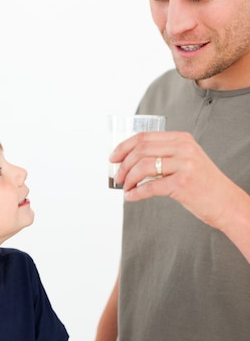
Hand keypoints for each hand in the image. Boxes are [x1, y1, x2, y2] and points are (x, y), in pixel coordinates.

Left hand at [112, 130, 236, 229]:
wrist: (227, 203)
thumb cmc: (203, 185)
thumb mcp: (187, 162)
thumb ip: (165, 157)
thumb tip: (132, 162)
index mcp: (182, 139)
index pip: (144, 137)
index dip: (124, 147)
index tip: (113, 158)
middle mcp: (183, 148)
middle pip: (141, 150)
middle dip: (123, 164)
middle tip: (118, 177)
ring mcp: (184, 165)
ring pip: (143, 167)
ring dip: (128, 179)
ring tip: (125, 188)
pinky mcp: (182, 184)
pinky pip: (150, 187)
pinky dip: (136, 193)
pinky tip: (131, 197)